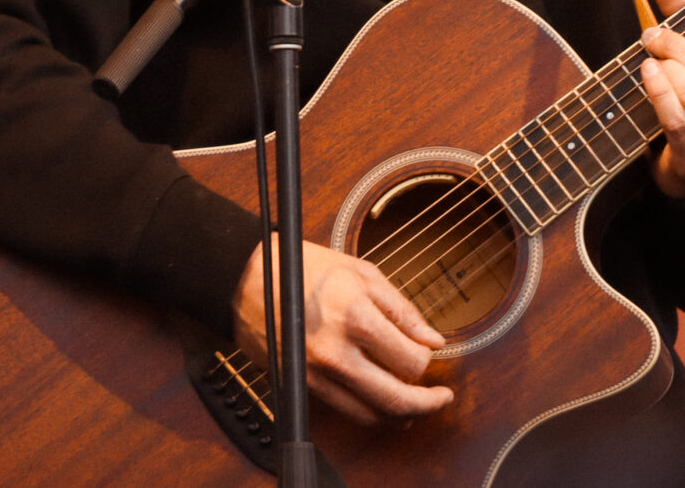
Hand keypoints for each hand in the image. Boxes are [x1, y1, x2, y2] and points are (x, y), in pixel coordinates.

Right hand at [232, 238, 454, 424]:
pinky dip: (369, 411)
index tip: (430, 353)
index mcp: (356, 317)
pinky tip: (381, 399)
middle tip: (441, 398)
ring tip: (416, 403)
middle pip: (397, 399)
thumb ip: (402, 310)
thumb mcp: (361, 273)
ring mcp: (317, 375)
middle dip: (428, 403)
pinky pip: (346, 411)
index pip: (411, 361)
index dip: (428, 360)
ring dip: (401, 414)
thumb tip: (432, 339)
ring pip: (372, 415)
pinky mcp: (303, 386)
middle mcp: (337, 353)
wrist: (244, 280)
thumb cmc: (302, 268)